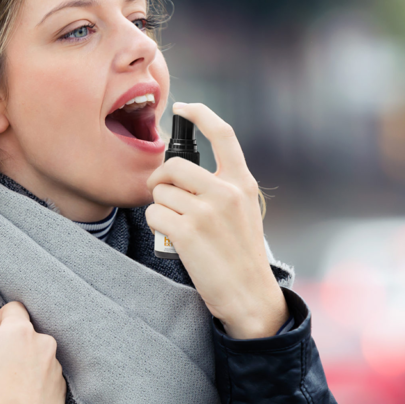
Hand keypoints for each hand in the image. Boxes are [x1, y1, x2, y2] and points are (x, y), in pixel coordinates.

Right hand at [0, 302, 65, 403]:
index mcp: (20, 333)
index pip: (12, 309)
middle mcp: (44, 344)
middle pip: (24, 330)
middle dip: (6, 342)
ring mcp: (56, 366)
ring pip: (37, 352)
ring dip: (21, 360)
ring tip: (4, 386)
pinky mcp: (62, 386)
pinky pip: (47, 372)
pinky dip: (34, 377)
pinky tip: (19, 398)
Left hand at [146, 102, 287, 338]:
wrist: (250, 296)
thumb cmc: (242, 257)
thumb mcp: (244, 213)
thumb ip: (222, 189)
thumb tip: (182, 174)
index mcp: (243, 184)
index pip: (223, 134)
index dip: (200, 115)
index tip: (184, 107)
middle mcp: (226, 192)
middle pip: (175, 164)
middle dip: (160, 178)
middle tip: (162, 193)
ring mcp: (207, 212)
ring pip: (161, 191)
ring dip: (160, 207)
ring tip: (176, 226)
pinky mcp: (187, 232)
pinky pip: (154, 214)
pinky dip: (156, 226)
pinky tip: (171, 239)